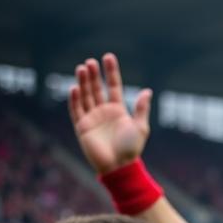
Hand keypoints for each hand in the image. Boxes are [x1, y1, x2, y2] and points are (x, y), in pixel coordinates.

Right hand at [68, 53, 151, 174]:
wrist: (119, 166)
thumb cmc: (132, 148)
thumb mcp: (140, 127)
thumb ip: (141, 109)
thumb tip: (147, 91)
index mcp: (118, 110)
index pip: (113, 86)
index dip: (111, 72)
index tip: (108, 57)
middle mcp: (104, 112)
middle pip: (97, 88)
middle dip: (94, 75)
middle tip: (91, 62)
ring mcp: (92, 118)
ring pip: (86, 96)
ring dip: (83, 82)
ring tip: (82, 68)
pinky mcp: (82, 127)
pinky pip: (76, 110)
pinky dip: (75, 99)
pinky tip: (75, 87)